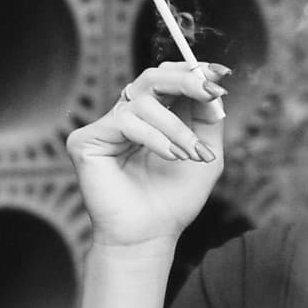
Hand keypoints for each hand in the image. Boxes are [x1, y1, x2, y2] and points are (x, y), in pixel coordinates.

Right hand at [66, 60, 227, 248]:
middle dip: (186, 81)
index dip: (192, 71)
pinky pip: (126, 121)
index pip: (167, 80)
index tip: (221, 73)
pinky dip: (154, 138)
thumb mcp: (206, 155)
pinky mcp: (85, 140)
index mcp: (152, 117)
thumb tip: (213, 86)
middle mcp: (126, 116)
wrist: (149, 236)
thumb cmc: (173, 200)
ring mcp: (105, 127)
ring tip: (193, 154)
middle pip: (152, 77)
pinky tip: (171, 157)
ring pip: (143, 101)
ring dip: (176, 127)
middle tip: (211, 92)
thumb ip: (209, 120)